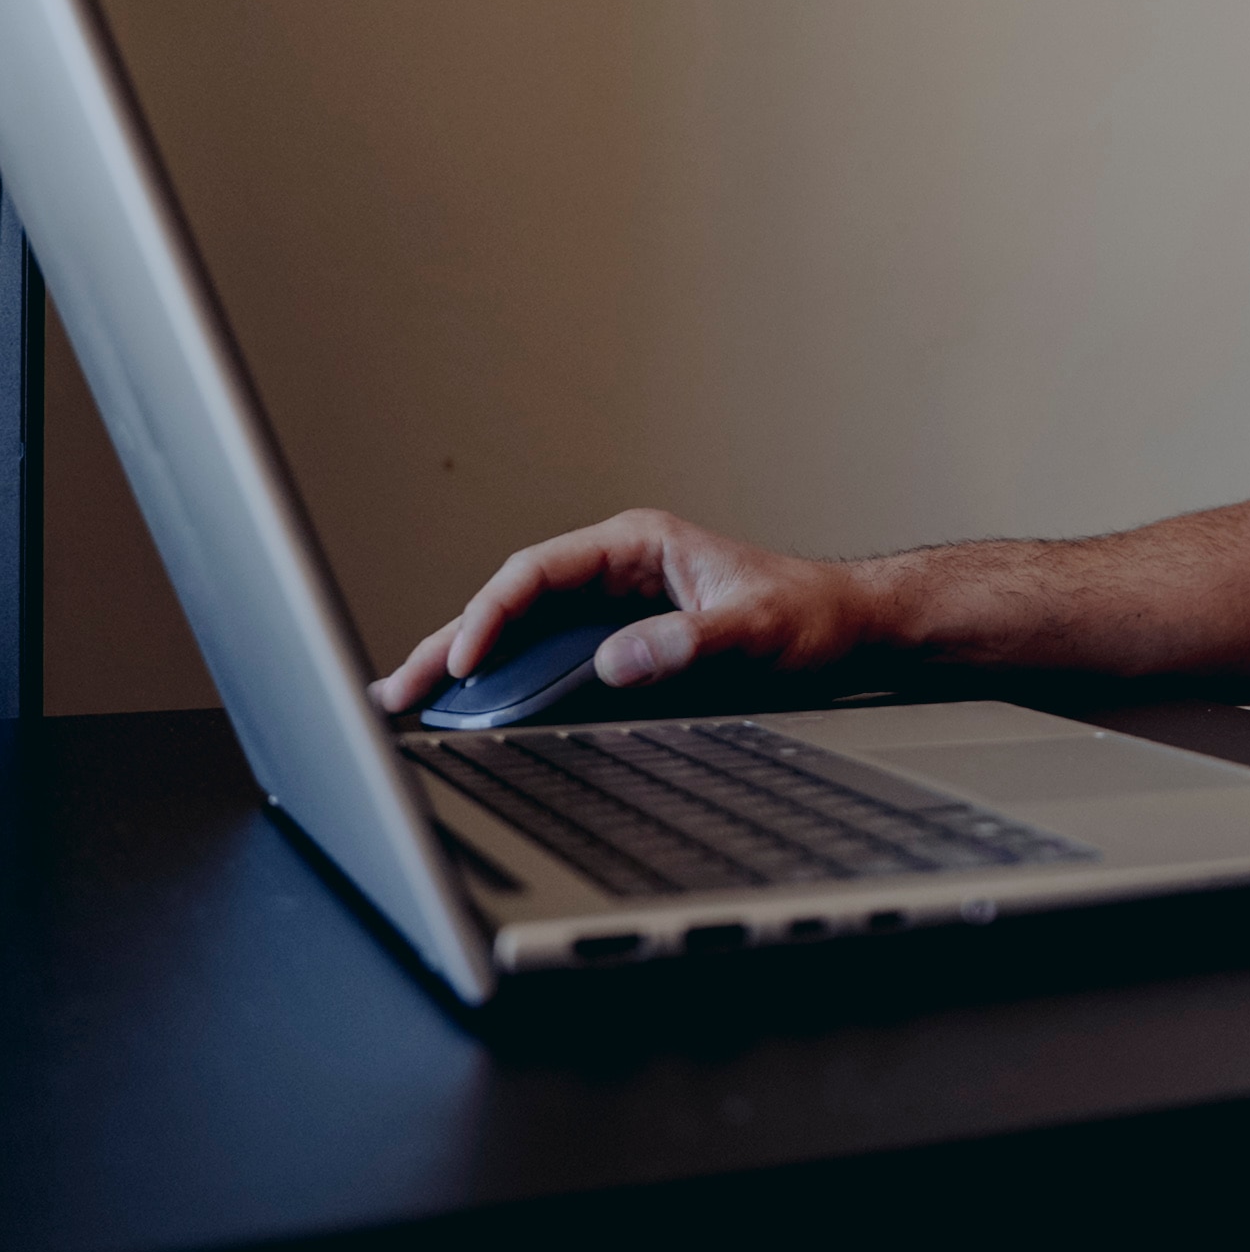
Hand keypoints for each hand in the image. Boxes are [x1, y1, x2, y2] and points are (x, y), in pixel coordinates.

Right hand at [367, 509, 875, 713]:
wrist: (851, 630)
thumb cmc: (814, 616)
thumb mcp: (757, 631)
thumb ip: (689, 644)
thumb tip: (615, 661)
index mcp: (638, 546)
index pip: (536, 573)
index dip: (490, 616)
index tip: (466, 661)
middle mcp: (617, 570)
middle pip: (511, 603)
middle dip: (452, 644)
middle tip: (396, 689)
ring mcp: (614, 606)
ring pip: (519, 631)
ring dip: (466, 663)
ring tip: (406, 699)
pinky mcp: (620, 641)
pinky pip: (546, 656)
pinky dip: (504, 679)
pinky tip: (469, 705)